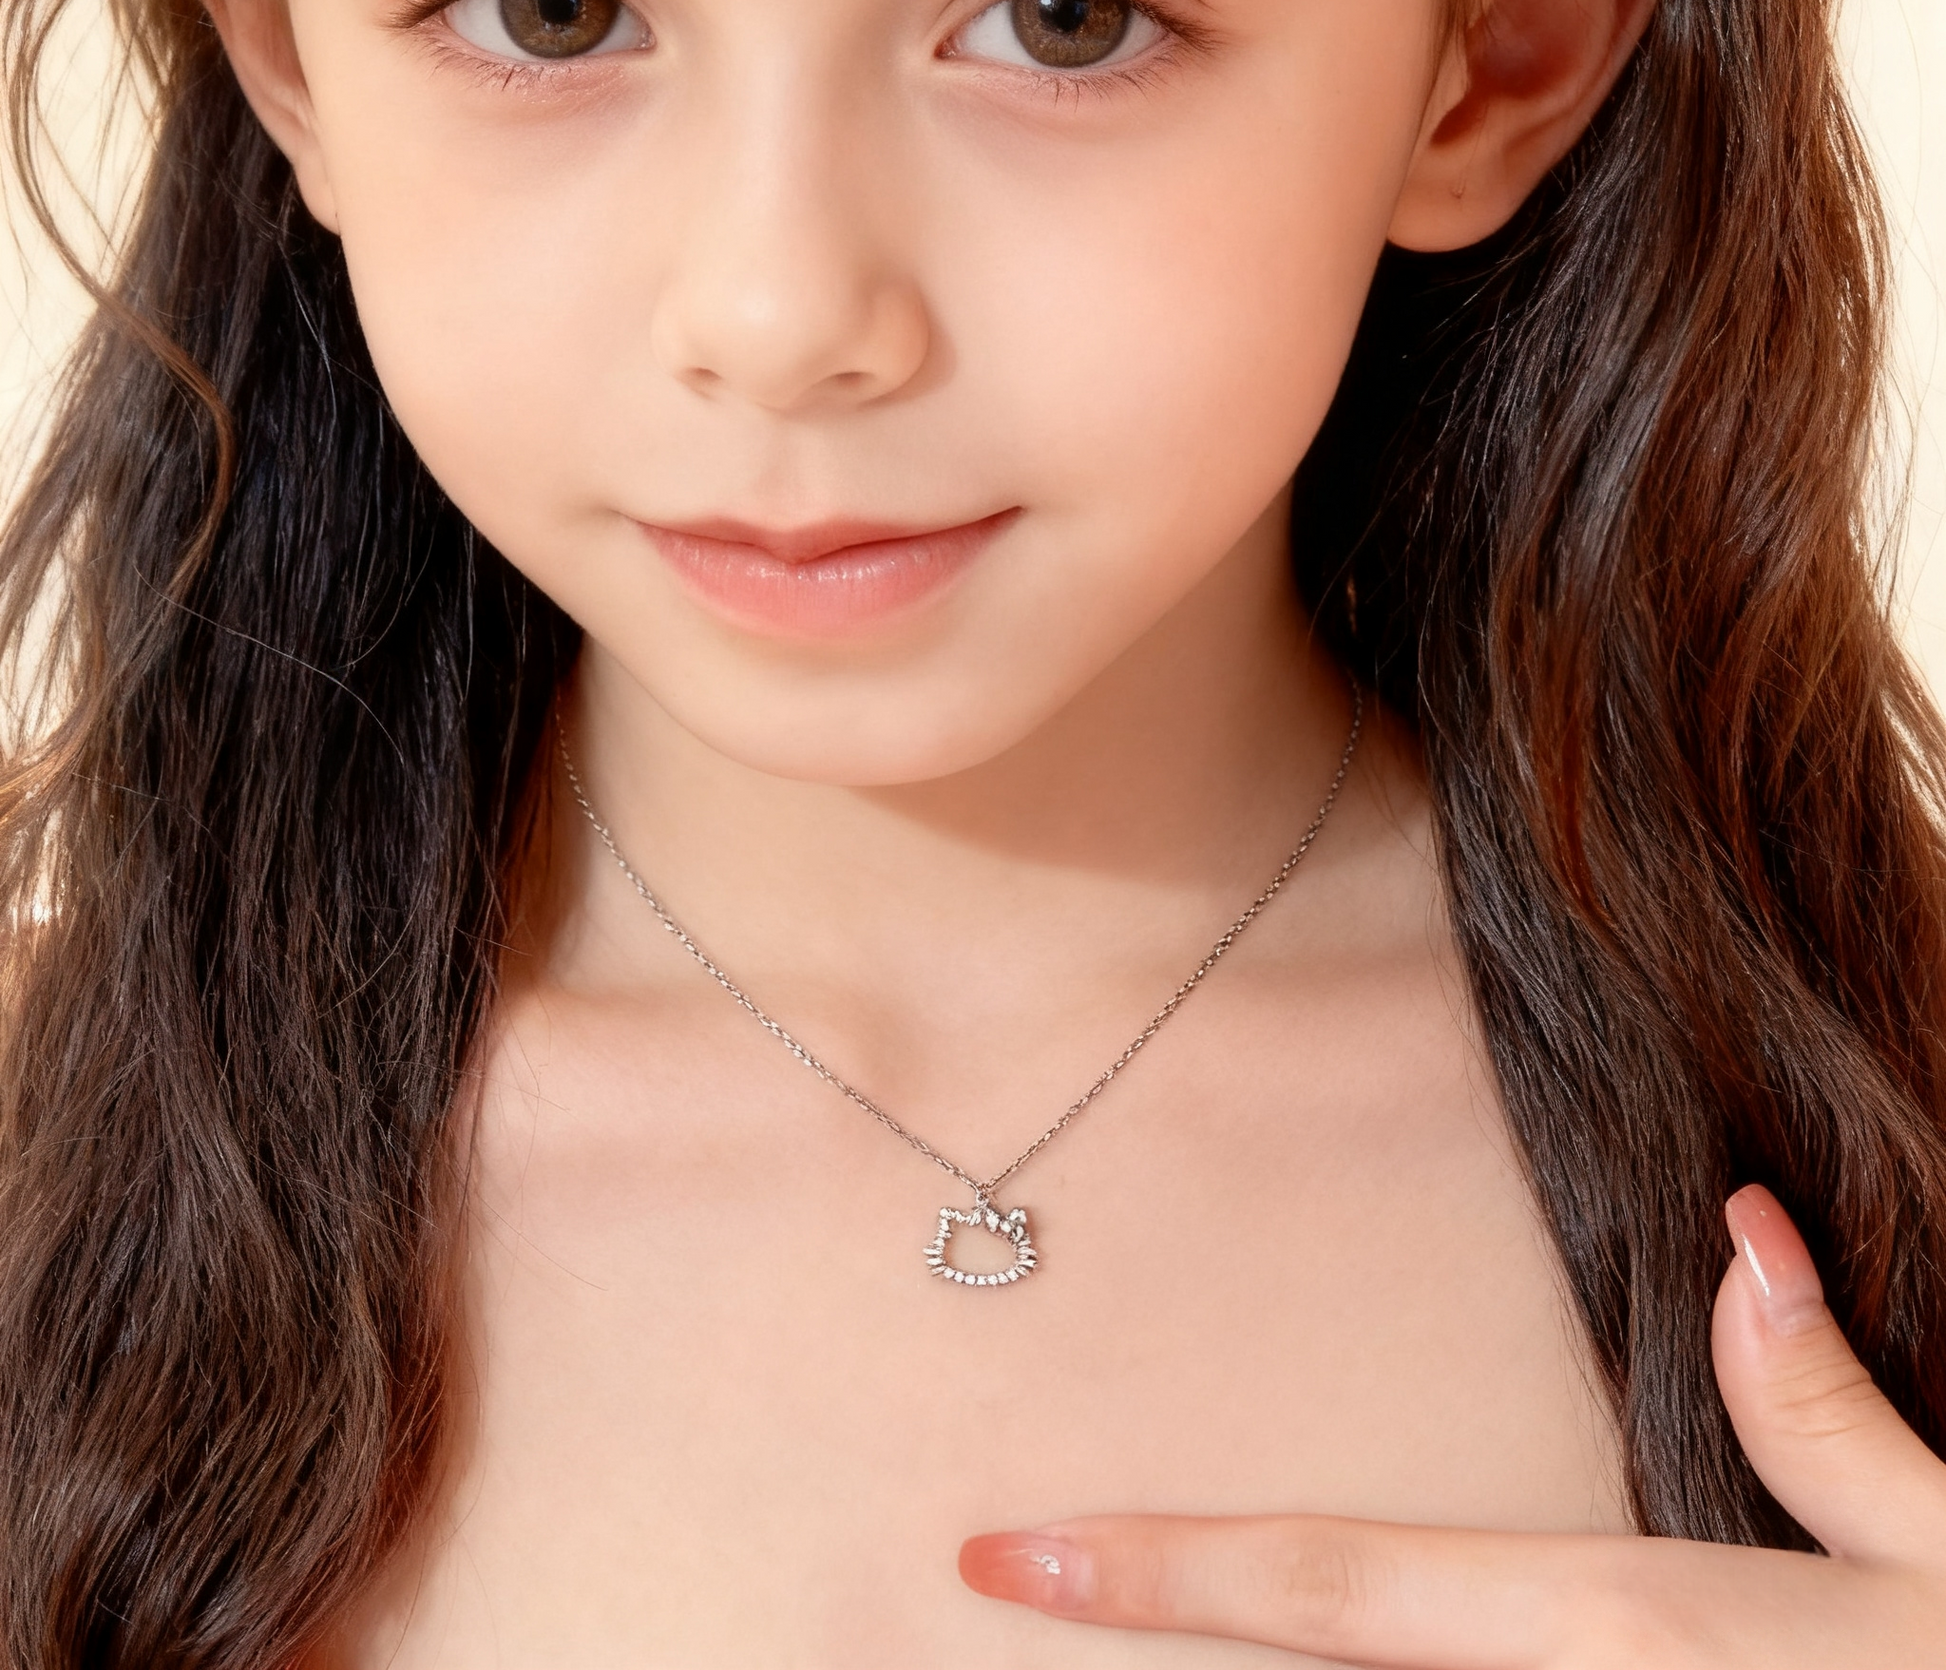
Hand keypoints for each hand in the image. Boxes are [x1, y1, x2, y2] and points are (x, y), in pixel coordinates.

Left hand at [960, 1187, 1945, 1666]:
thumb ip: (1827, 1414)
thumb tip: (1740, 1238)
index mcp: (1623, 1641)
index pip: (1335, 1587)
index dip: (1159, 1572)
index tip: (1003, 1552)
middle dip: (1191, 1626)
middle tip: (1047, 1569)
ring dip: (1302, 1667)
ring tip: (1177, 1588)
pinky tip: (1416, 1637)